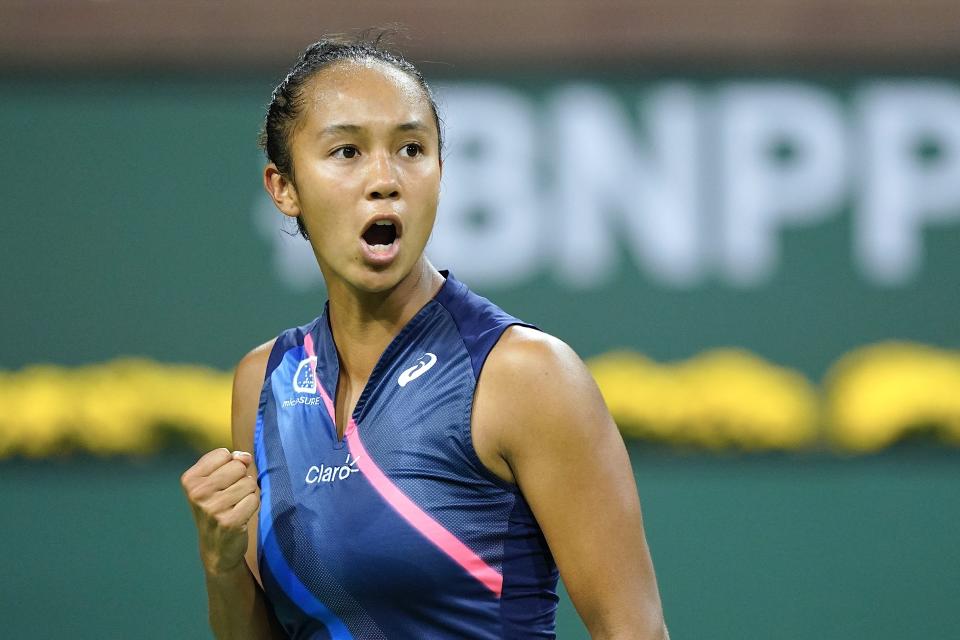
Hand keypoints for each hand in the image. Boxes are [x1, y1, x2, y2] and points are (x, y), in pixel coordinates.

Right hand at [181, 448, 258, 574]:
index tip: (221, 484)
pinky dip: (252, 506)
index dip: (229, 466)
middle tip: (229, 497)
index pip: (224, 454)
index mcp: (190, 480)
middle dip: (241, 479)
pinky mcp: (229, 522)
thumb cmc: (218, 507)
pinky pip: (254, 499)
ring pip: (249, 483)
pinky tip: (240, 516)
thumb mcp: (216, 481)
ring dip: (247, 494)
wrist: (216, 547)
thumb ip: (231, 461)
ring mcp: (213, 509)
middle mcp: (198, 493)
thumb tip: (245, 457)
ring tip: (234, 506)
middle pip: (238, 467)